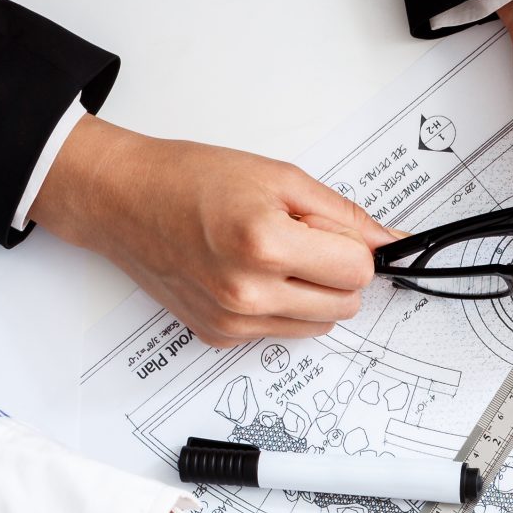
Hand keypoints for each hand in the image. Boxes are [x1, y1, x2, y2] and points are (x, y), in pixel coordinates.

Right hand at [31, 116, 398, 346]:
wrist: (123, 200)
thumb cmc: (189, 179)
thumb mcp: (277, 177)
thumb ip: (341, 213)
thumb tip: (390, 242)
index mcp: (265, 245)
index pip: (358, 270)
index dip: (349, 244)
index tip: (324, 226)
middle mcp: (248, 293)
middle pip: (346, 305)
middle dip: (336, 271)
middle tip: (298, 237)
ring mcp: (233, 321)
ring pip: (319, 325)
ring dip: (311, 292)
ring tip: (271, 254)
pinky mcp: (220, 336)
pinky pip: (282, 331)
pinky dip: (279, 305)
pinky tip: (247, 272)